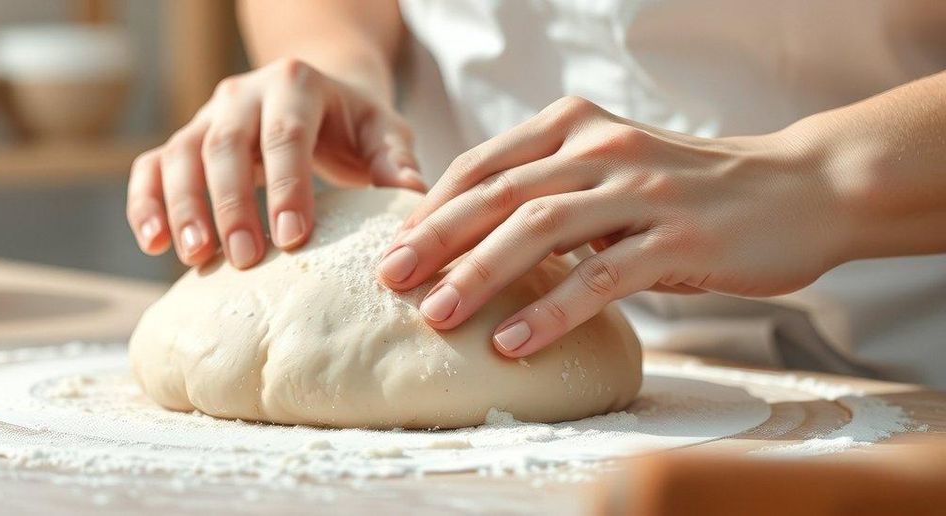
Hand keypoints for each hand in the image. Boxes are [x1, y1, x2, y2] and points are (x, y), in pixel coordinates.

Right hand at [127, 58, 424, 268]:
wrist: (316, 99)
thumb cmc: (354, 126)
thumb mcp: (385, 133)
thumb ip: (396, 162)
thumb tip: (412, 197)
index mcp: (296, 84)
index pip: (286, 134)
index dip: (287, 185)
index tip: (293, 237)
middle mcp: (242, 93)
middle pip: (226, 144)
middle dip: (231, 204)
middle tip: (244, 259)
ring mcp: (206, 116)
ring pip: (180, 154)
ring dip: (183, 208)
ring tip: (195, 258)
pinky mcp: (182, 142)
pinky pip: (150, 168)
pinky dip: (146, 205)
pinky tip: (154, 246)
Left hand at [377, 96, 847, 357]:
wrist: (799, 188)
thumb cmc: (688, 188)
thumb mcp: (611, 171)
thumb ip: (550, 190)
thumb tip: (469, 240)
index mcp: (574, 128)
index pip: (483, 164)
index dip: (432, 207)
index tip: (390, 248)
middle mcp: (601, 149)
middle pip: (498, 193)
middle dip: (435, 239)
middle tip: (388, 280)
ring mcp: (641, 190)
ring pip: (540, 229)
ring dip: (481, 274)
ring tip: (437, 316)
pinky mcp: (677, 238)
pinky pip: (601, 276)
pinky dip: (551, 309)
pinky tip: (514, 340)